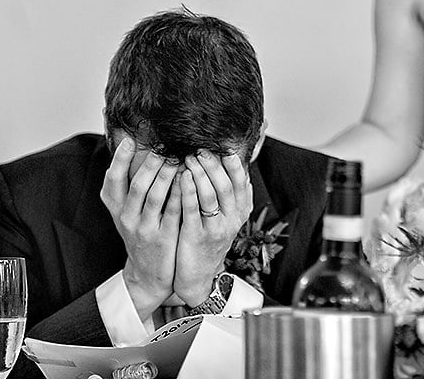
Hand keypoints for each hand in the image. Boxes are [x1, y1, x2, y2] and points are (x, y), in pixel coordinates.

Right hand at [99, 135, 181, 319]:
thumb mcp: (128, 211)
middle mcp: (126, 218)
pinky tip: (190, 178)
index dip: (119, 160)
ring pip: (156, 197)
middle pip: (137, 186)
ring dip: (167, 175)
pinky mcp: (164, 238)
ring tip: (179, 157)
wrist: (149, 272)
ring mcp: (145, 229)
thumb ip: (130, 185)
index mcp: (116, 208)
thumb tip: (134, 147)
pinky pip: (174, 211)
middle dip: (151, 163)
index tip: (130, 140)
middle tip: (163, 146)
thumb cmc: (142, 231)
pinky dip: (181, 193)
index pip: (112, 180)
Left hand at [173, 151, 252, 306]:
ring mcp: (215, 229)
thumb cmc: (209, 240)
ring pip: (211, 195)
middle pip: (226, 185)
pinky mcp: (196, 236)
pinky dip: (188, 191)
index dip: (233, 164)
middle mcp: (232, 220)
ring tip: (188, 158)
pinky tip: (181, 177)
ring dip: (200, 174)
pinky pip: (192, 209)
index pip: (242, 182)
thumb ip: (230, 195)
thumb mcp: (227, 218)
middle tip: (200, 149)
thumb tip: (234, 164)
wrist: (197, 276)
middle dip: (213, 165)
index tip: (223, 148)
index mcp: (240, 212)